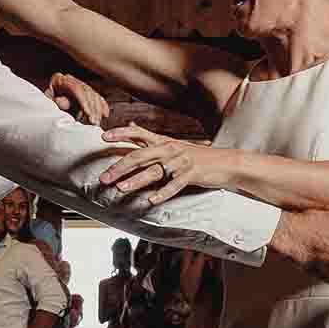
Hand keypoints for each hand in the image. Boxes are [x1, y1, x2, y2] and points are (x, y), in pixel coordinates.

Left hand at [47, 73, 109, 126]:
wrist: (44, 110)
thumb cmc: (44, 107)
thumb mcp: (47, 105)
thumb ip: (55, 102)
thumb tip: (65, 102)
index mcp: (59, 80)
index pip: (76, 88)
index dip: (84, 101)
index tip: (88, 113)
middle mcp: (70, 80)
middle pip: (87, 92)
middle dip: (92, 108)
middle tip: (94, 122)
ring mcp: (78, 85)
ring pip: (93, 96)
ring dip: (97, 110)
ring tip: (96, 123)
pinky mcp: (85, 93)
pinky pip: (97, 98)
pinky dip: (102, 106)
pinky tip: (105, 114)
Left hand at [99, 125, 234, 212]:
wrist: (225, 163)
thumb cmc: (196, 156)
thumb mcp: (174, 144)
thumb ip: (152, 140)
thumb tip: (132, 127)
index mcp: (164, 141)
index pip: (138, 133)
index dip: (120, 134)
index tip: (103, 137)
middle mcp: (169, 149)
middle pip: (139, 156)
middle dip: (119, 167)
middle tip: (104, 178)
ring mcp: (180, 162)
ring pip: (153, 172)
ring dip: (135, 181)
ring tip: (120, 189)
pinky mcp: (191, 174)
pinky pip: (174, 185)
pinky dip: (163, 193)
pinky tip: (152, 200)